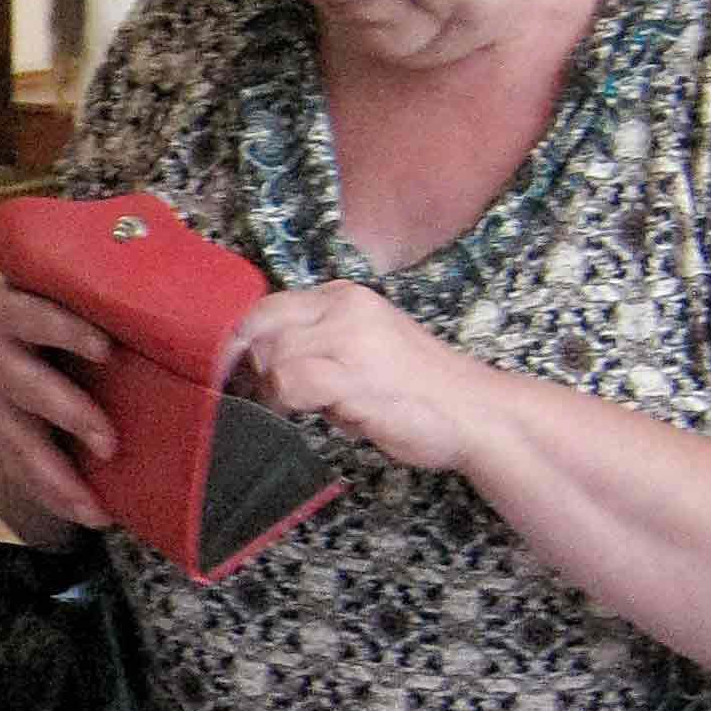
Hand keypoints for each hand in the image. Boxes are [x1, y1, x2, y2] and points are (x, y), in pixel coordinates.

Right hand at [0, 274, 116, 540]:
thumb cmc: (58, 309)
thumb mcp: (68, 286)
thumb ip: (117, 284)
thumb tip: (223, 298)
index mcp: (14, 300)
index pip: (31, 308)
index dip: (63, 327)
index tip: (105, 347)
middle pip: (22, 380)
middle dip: (67, 410)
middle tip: (108, 439)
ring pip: (22, 439)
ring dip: (60, 470)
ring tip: (99, 499)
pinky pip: (25, 473)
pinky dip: (61, 495)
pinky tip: (95, 512)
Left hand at [229, 284, 492, 476]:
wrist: (475, 412)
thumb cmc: (417, 390)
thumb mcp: (362, 348)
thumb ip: (316, 345)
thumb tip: (258, 362)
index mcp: (345, 296)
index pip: (266, 306)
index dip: (241, 340)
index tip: (235, 372)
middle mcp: (345, 307)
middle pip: (261, 329)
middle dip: (254, 368)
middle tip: (272, 397)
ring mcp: (350, 339)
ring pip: (271, 356)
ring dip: (275, 391)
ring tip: (309, 407)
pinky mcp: (353, 376)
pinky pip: (290, 382)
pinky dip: (289, 403)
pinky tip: (320, 414)